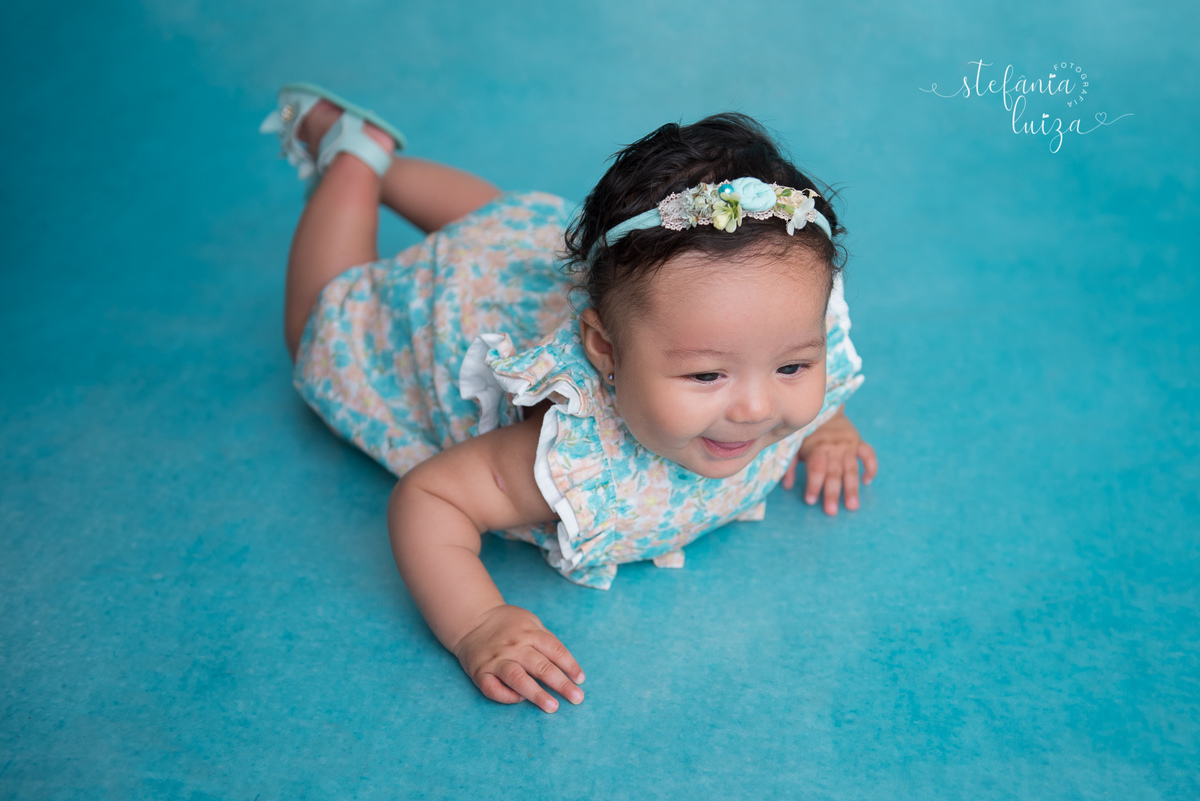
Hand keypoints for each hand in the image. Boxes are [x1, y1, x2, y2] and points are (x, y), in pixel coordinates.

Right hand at [451, 604, 585, 712]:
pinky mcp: (480, 672)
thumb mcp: (530, 621)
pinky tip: (520, 700)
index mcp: (529, 632)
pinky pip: (493, 689)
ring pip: (518, 679)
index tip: (580, 680)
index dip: (570, 665)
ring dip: (537, 694)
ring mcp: (497, 660)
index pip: (555, 650)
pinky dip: (507, 697)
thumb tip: (566, 665)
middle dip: (561, 684)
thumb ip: (546, 639)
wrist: (473, 619)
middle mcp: (514, 646)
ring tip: (553, 707)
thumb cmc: (508, 624)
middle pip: (541, 666)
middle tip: (577, 698)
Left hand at [782, 411, 877, 515]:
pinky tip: (867, 481)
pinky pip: (868, 455)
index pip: (817, 469)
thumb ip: (790, 465)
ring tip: (852, 506)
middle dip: (832, 493)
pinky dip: (871, 468)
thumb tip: (787, 487)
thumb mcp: (794, 445)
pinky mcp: (858, 442)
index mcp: (817, 447)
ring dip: (852, 488)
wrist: (823, 408)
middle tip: (831, 511)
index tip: (810, 501)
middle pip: (834, 473)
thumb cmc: (806, 431)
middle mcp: (834, 447)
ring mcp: (848, 445)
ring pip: (851, 469)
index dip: (813, 485)